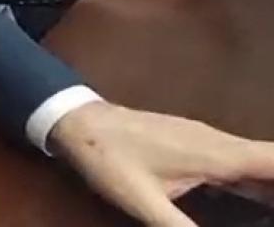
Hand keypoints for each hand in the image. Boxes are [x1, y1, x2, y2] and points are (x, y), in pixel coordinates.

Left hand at [50, 101, 273, 226]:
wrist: (78, 121)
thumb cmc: (109, 159)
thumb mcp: (144, 203)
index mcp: (216, 154)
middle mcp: (218, 142)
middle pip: (270, 163)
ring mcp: (206, 139)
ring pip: (254, 162)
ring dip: (268, 186)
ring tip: (270, 211)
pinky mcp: (194, 143)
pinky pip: (236, 161)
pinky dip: (253, 181)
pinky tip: (255, 201)